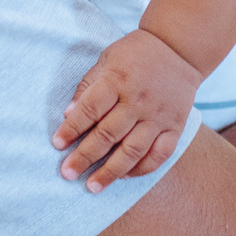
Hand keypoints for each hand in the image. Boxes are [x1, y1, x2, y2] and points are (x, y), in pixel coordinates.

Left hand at [52, 30, 200, 192]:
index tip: (57, 145)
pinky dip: (141, 169)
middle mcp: (139, 100)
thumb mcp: (107, 59)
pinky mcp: (175, 126)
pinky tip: (123, 175)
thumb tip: (67, 115)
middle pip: (108, 134)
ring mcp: (159, 116)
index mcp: (118, 80)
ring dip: (110, 171)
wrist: (178, 48)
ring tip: (92, 186)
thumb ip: (87, 86)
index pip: (90, 109)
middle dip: (85, 157)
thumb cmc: (135, 54)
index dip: (72, 129)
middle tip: (68, 173)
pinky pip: (159, 155)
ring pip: (133, 150)